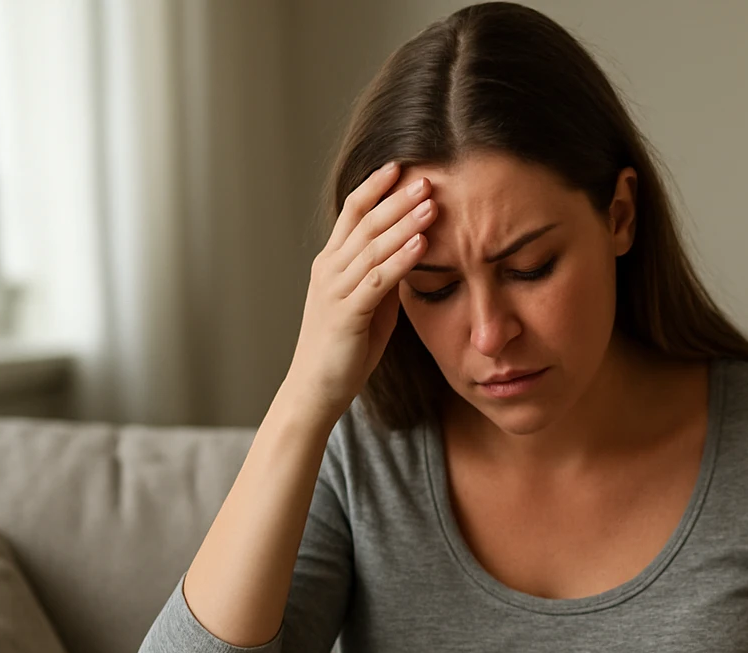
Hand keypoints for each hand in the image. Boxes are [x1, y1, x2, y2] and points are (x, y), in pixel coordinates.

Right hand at [284, 161, 437, 421]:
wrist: (315, 390)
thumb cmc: (344, 350)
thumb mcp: (369, 305)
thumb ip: (384, 278)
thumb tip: (411, 254)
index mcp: (332, 263)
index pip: (352, 212)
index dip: (376, 187)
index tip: (401, 167)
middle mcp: (329, 269)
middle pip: (364, 221)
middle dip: (396, 197)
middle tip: (427, 176)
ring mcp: (335, 289)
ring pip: (372, 246)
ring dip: (404, 223)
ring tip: (431, 203)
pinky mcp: (347, 313)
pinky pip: (377, 280)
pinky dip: (401, 260)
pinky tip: (422, 244)